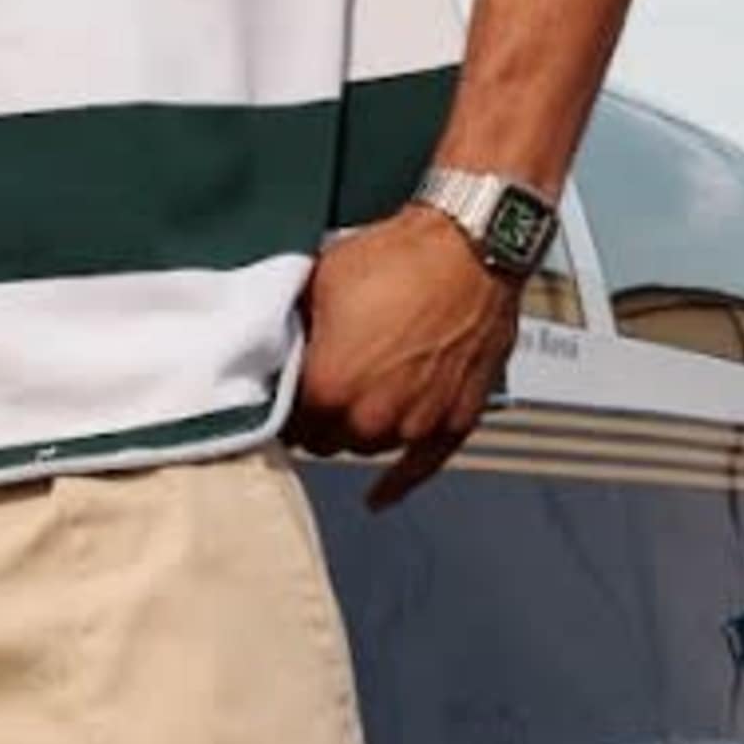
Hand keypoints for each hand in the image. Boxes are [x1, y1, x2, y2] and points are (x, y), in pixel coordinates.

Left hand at [290, 207, 521, 508]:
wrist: (471, 245)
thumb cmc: (397, 257)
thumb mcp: (319, 282)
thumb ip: (292, 332)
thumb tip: (273, 353)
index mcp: (328, 389)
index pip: (288, 425)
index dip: (290, 405)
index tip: (291, 392)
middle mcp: (370, 418)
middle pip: (327, 442)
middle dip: (324, 419)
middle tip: (328, 388)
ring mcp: (416, 423)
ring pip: (369, 449)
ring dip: (362, 430)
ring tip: (363, 396)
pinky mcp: (455, 421)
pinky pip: (420, 469)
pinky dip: (397, 484)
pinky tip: (377, 498)